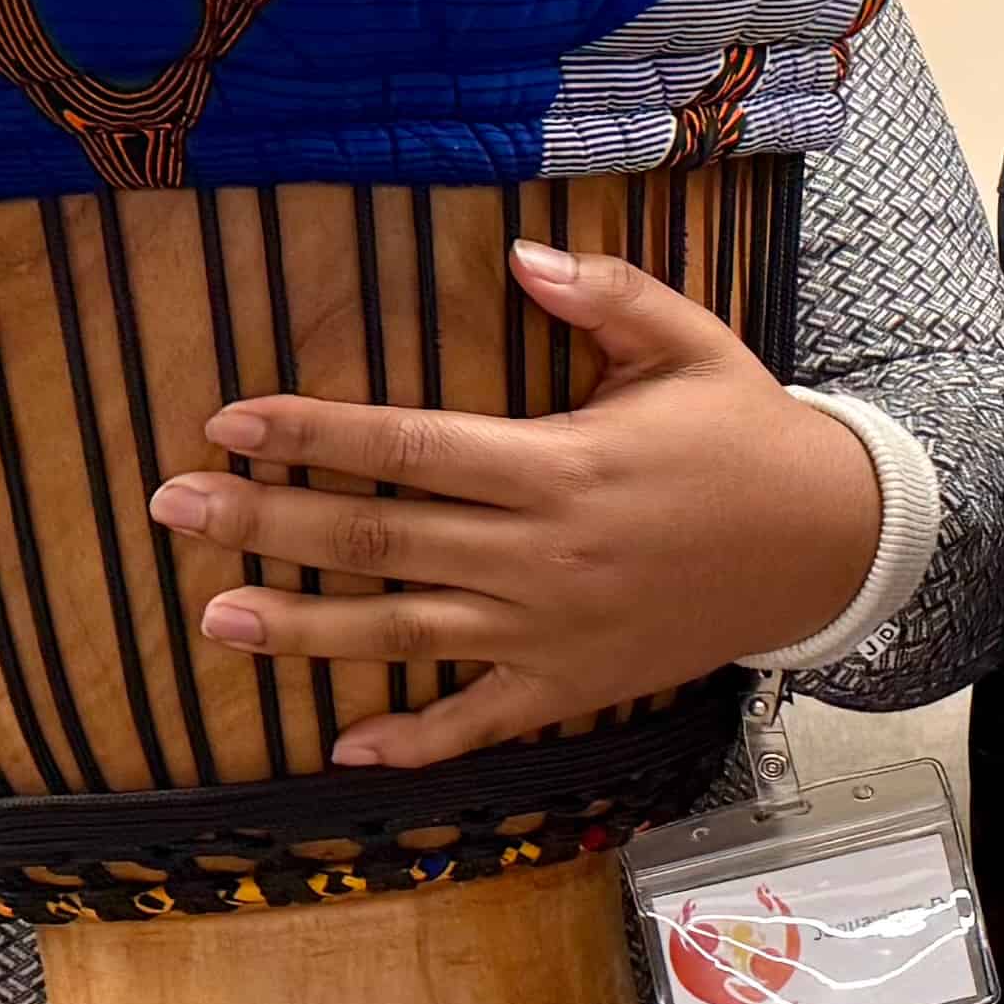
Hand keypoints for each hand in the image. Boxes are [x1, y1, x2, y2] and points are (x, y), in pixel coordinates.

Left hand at [145, 240, 882, 770]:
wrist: (831, 545)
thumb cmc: (750, 434)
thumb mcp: (692, 343)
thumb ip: (604, 295)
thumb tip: (517, 254)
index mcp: (559, 463)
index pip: (408, 445)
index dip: (314, 432)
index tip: (231, 421)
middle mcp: (541, 552)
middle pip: (379, 538)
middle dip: (266, 522)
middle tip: (172, 509)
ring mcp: (551, 628)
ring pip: (405, 632)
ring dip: (304, 629)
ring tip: (213, 617)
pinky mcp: (573, 684)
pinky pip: (480, 720)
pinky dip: (414, 742)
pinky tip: (343, 749)